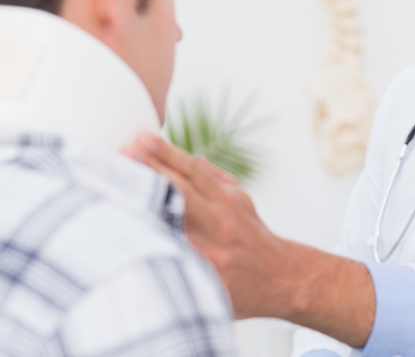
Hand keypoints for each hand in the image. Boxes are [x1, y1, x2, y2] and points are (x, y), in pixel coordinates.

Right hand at [122, 134, 374, 346]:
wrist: (281, 276)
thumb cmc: (236, 292)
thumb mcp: (204, 296)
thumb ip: (174, 274)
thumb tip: (134, 256)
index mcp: (207, 259)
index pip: (167, 226)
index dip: (141, 207)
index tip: (113, 191)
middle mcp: (219, 229)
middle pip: (179, 192)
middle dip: (152, 172)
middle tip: (124, 153)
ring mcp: (231, 207)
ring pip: (195, 174)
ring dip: (167, 155)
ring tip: (141, 140)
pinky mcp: (237, 194)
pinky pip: (208, 171)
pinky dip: (184, 159)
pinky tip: (162, 148)